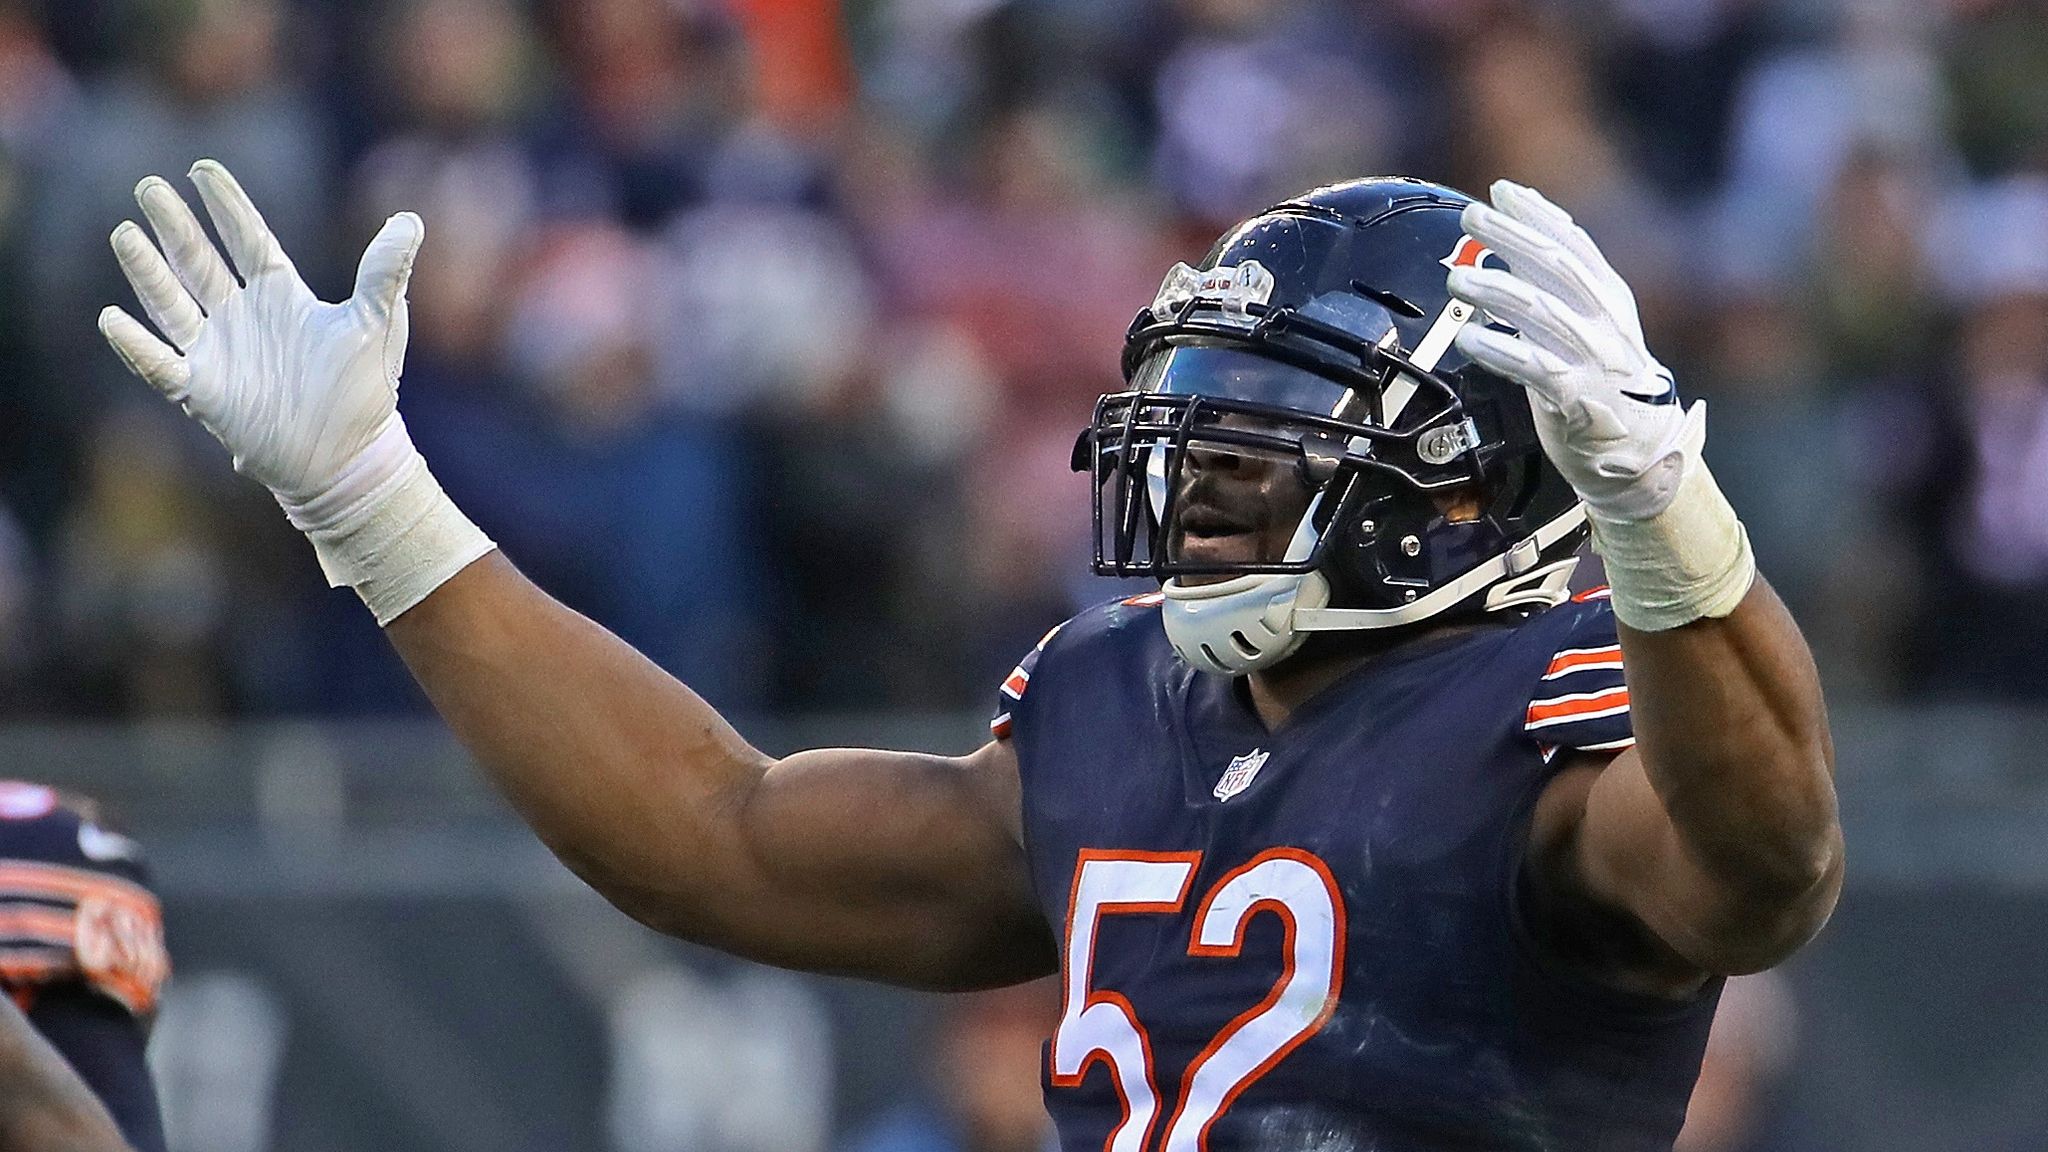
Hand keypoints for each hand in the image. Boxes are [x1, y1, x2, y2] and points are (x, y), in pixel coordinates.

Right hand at [98, 159, 491, 624]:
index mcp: (282, 295)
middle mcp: (243, 316)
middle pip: (200, 261)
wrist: (349, 459)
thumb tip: (410, 221)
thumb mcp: (377, 324)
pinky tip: (111, 318)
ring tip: (124, 233)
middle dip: (175, 226)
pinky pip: (161, 365)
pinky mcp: (204, 391)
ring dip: (147, 271)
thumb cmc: (363, 392)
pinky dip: (136, 345)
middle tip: (149, 187)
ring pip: (172, 302)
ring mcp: (219, 351)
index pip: (248, 239)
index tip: (202, 169)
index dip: (226, 205)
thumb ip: (385, 272)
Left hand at [1445, 179, 1702, 522]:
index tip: (1502, 189)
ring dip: (1497, 290)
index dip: (1540, 213)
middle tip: (1470, 217)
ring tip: (1457, 278)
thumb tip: (1508, 237)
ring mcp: (1593, 358)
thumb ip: (1550, 285)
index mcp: (1607, 298)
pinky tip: (1468, 337)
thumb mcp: (1584, 324)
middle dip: (1514, 237)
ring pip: (1543, 313)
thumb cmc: (1601, 381)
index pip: (1574, 243)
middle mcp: (1604, 321)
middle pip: (1558, 267)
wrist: (1642, 451)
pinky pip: (1535, 368)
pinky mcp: (1577, 397)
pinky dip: (1500, 350)